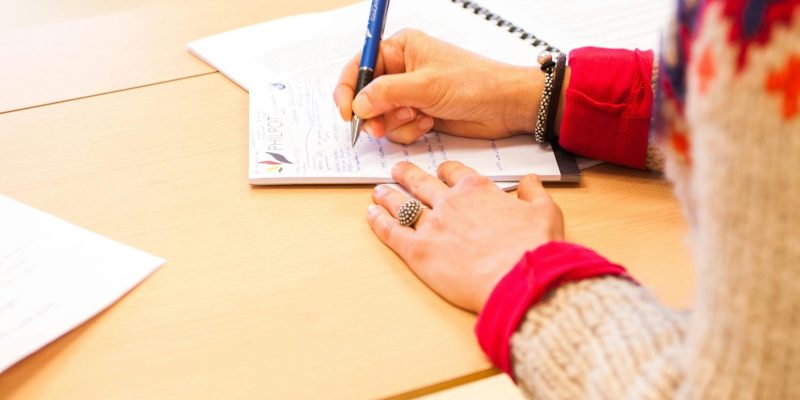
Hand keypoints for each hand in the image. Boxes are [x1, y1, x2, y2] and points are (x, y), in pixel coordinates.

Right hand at [334, 29, 541, 143]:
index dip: (348, 90)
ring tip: (419, 118)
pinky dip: (408, 131)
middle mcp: (401, 70)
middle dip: (374, 114)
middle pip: (366, 96)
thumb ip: (386, 93)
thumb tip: (358, 104)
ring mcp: (409, 94)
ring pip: (381, 117)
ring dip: (396, 124)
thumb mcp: (425, 86)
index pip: (359, 66)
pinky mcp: (418, 114)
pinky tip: (428, 123)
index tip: (348, 113)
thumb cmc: (473, 83)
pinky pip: (397, 128)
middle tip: (380, 128)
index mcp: (400, 49)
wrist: (505, 106)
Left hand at [368, 161, 563, 312]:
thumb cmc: (534, 249)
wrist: (521, 280)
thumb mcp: (546, 212)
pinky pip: (391, 231)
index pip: (454, 172)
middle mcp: (450, 202)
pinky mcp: (418, 251)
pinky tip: (371, 215)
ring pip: (402, 204)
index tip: (440, 172)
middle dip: (407, 174)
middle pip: (421, 182)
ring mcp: (432, 226)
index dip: (445, 171)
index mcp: (478, 190)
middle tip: (397, 170)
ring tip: (378, 191)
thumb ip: (534, 192)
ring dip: (388, 196)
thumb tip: (530, 180)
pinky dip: (378, 222)